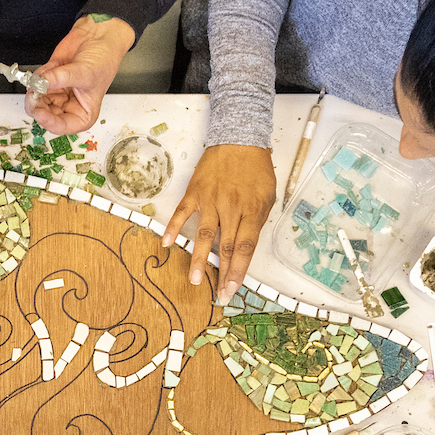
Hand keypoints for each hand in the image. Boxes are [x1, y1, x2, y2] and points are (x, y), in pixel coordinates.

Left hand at [29, 14, 136, 133]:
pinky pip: (35, 82)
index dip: (47, 121)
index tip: (39, 111)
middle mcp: (68, 106)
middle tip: (34, 90)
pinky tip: (52, 65)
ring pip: (36, 99)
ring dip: (37, 86)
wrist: (99, 37)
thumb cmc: (103, 60)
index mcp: (82, 114)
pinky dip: (38, 74)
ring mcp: (58, 93)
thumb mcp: (85, 73)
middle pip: (44, 114)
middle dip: (37, 103)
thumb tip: (41, 83)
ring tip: (50, 71)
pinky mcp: (49, 80)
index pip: (61, 126)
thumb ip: (61, 78)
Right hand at [162, 144, 273, 300]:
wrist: (239, 139)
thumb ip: (257, 220)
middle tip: (219, 294)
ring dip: (197, 259)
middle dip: (222, 273)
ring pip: (203, 235)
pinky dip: (173, 228)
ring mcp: (211, 200)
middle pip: (225, 247)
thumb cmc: (256, 168)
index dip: (239, 270)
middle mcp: (230, 208)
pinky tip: (166, 244)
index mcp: (251, 210)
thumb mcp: (268, 195)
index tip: (234, 289)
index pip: (245, 247)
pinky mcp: (195, 192)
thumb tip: (246, 244)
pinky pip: (182, 213)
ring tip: (193, 280)